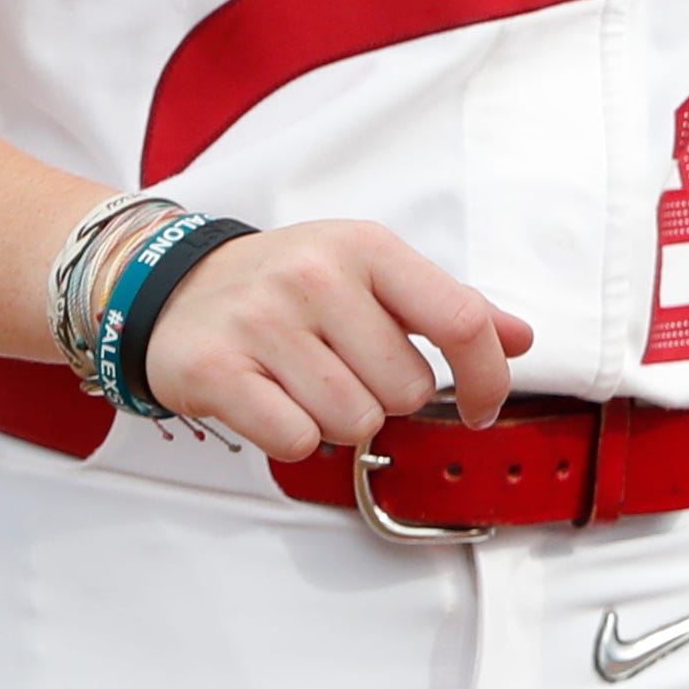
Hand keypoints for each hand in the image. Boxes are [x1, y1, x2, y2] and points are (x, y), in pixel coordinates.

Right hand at [133, 222, 530, 454]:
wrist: (168, 286)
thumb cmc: (285, 285)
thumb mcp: (371, 274)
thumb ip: (449, 308)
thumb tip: (520, 339)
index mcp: (368, 249)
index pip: (461, 321)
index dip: (488, 378)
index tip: (481, 407)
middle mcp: (315, 278)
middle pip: (409, 389)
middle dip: (387, 395)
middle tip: (344, 369)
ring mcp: (261, 322)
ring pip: (356, 421)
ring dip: (340, 419)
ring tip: (305, 383)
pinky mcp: (213, 369)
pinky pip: (297, 440)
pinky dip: (294, 437)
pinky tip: (272, 402)